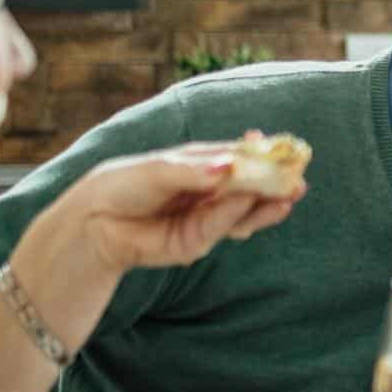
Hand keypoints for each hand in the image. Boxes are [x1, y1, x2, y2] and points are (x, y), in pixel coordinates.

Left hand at [40, 144, 304, 276]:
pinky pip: (222, 227)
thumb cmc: (123, 185)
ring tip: (289, 195)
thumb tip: (229, 167)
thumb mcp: (159, 169)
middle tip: (298, 178)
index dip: (262, 154)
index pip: (238, 158)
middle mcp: (208, 192)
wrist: (93, 223)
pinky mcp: (196, 242)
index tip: (286, 149)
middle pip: (248, 186)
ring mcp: (204, 218)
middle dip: (274, 183)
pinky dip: (239, 216)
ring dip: (267, 204)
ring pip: (243, 211)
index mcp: (200, 166)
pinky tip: (258, 205)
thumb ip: (194, 170)